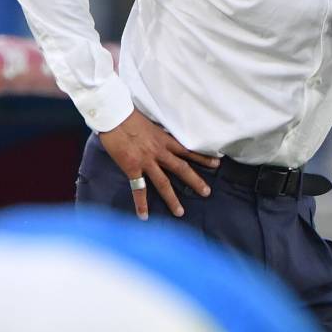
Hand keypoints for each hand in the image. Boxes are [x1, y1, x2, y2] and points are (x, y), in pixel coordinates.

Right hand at [98, 109, 219, 219]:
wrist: (114, 116)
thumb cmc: (130, 117)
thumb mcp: (151, 125)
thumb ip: (159, 136)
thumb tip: (163, 141)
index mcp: (165, 140)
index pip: (188, 150)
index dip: (202, 157)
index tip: (217, 163)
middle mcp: (159, 152)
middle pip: (181, 168)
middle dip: (195, 181)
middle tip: (207, 192)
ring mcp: (146, 161)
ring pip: (163, 183)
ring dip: (172, 199)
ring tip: (180, 212)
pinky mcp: (132, 167)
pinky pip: (138, 188)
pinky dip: (141, 203)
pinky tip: (144, 215)